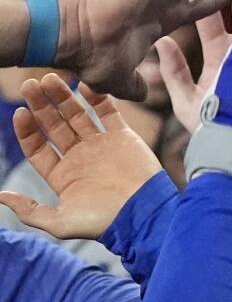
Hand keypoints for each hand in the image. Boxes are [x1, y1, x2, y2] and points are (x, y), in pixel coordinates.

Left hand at [0, 76, 163, 238]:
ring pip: (77, 115)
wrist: (147, 214)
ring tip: (49, 79)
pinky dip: (98, 98)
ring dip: (63, 96)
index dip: (27, 130)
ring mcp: (101, 146)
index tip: (21, 112)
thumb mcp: (61, 223)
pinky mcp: (123, 137)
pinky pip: (108, 112)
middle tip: (30, 84)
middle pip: (54, 126)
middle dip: (41, 105)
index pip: (37, 147)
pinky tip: (84, 85)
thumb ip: (30, 211)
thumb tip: (0, 196)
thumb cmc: (105, 222)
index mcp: (63, 176)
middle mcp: (80, 158)